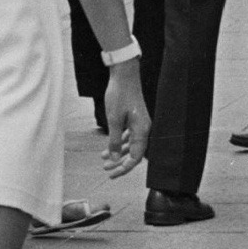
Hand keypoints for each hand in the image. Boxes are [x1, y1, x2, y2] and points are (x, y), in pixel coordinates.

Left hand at [100, 61, 149, 177]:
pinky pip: (128, 136)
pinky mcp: (135, 119)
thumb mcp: (114, 121)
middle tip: (106, 169)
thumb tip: (115, 159)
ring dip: (117, 152)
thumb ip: (114, 141)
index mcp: (142, 131)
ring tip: (103, 159)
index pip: (136, 157)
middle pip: (133, 153)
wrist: (124, 75)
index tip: (112, 173)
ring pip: (129, 145)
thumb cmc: (119, 95)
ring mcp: (140, 124)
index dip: (124, 168)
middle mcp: (144, 129)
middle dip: (119, 162)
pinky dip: (118, 142)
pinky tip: (107, 148)